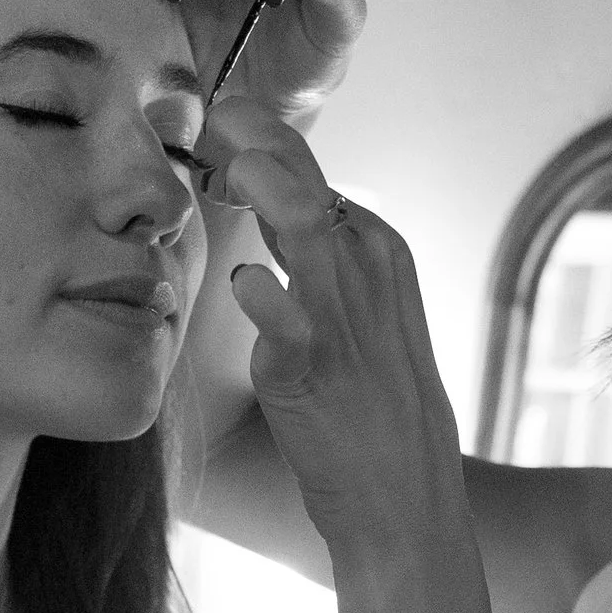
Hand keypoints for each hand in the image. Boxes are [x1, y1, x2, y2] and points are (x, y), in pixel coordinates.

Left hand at [196, 102, 469, 554]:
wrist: (405, 494)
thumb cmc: (372, 401)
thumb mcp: (358, 309)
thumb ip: (312, 253)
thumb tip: (263, 198)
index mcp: (375, 246)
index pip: (306, 167)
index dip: (252, 137)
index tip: (207, 125)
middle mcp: (363, 268)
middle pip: (303, 178)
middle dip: (251, 138)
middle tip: (206, 118)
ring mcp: (340, 317)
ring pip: (305, 229)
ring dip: (267, 190)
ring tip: (230, 169)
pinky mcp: (311, 370)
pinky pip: (287, 321)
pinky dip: (267, 298)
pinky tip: (244, 280)